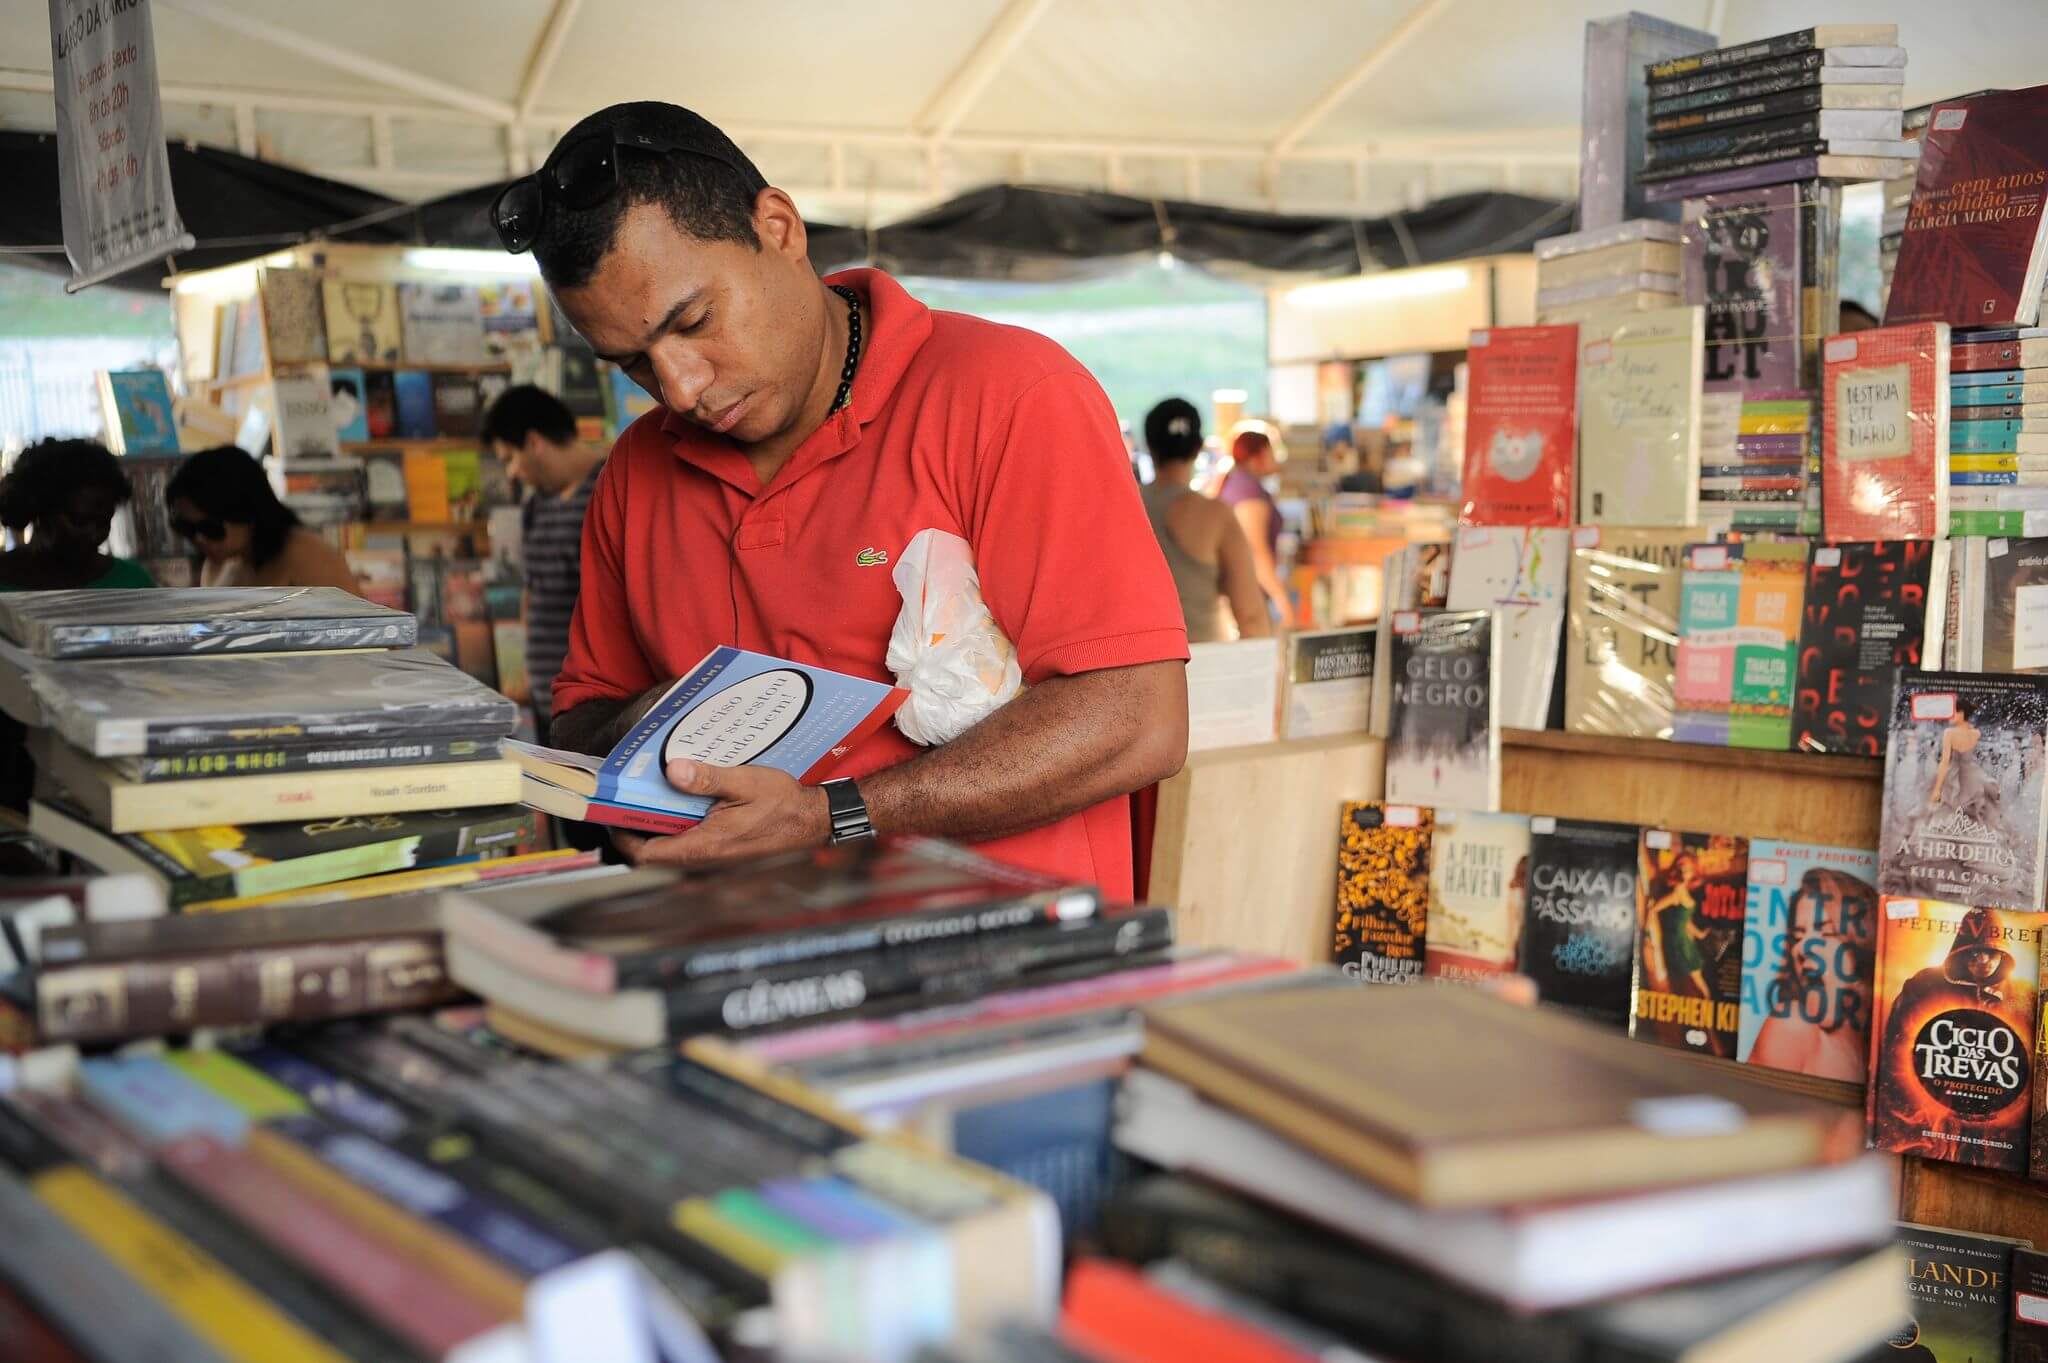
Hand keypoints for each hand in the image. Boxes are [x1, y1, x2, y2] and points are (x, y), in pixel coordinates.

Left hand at [609, 760, 830, 869]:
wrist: (812, 821)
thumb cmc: (782, 803)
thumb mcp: (745, 782)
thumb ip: (707, 778)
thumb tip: (671, 770)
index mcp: (703, 844)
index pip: (645, 854)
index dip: (622, 836)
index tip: (611, 812)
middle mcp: (703, 855)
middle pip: (652, 850)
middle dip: (636, 824)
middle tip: (627, 794)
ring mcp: (712, 854)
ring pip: (669, 843)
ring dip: (657, 821)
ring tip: (651, 789)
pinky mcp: (720, 847)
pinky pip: (687, 837)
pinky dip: (677, 820)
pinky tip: (682, 794)